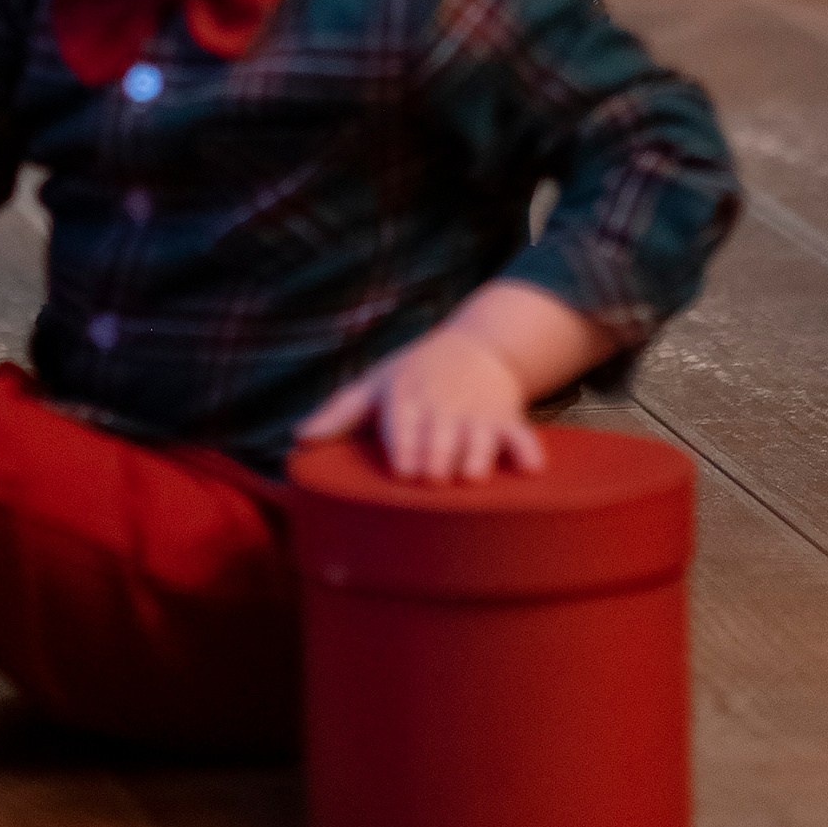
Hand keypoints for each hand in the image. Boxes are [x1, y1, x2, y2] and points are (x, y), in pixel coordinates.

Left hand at [300, 320, 546, 483]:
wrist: (476, 347)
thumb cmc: (413, 374)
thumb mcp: (375, 384)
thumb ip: (338, 413)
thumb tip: (297, 440)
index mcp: (405, 397)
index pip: (403, 423)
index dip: (405, 446)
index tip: (403, 471)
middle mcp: (442, 405)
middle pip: (441, 435)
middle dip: (438, 457)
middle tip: (433, 478)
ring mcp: (477, 413)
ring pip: (480, 437)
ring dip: (477, 456)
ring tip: (470, 477)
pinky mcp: (508, 421)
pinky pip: (521, 437)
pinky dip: (527, 451)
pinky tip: (530, 469)